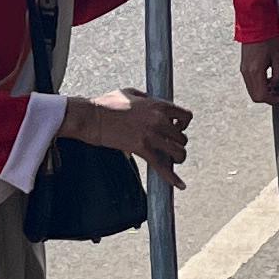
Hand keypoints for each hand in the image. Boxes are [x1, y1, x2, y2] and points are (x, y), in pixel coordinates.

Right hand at [66, 86, 190, 168]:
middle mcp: (158, 119)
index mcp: (158, 105)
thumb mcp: (131, 93)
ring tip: (172, 160)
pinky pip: (162, 166)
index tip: (177, 128)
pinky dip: (172, 177)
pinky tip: (180, 185)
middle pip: (182, 137)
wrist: (92, 117)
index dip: (184, 124)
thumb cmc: (107, 104)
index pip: (186, 115)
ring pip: (178, 152)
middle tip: (168, 146)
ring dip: (177, 158)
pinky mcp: (141, 149)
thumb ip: (146, 98)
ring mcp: (151, 135)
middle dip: (178, 143)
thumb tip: (152, 103)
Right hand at [238, 40, 278, 104]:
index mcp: (255, 71)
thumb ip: (278, 74)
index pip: (262, 95)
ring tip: (276, 86)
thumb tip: (276, 85)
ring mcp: (243, 70)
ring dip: (263, 92)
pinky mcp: (243, 66)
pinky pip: (250, 82)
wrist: (255, 26)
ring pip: (252, 90)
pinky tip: (269, 79)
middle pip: (255, 96)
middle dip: (268, 98)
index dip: (274, 99)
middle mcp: (246, 72)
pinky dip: (259, 85)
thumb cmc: (268, 38)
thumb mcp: (278, 57)